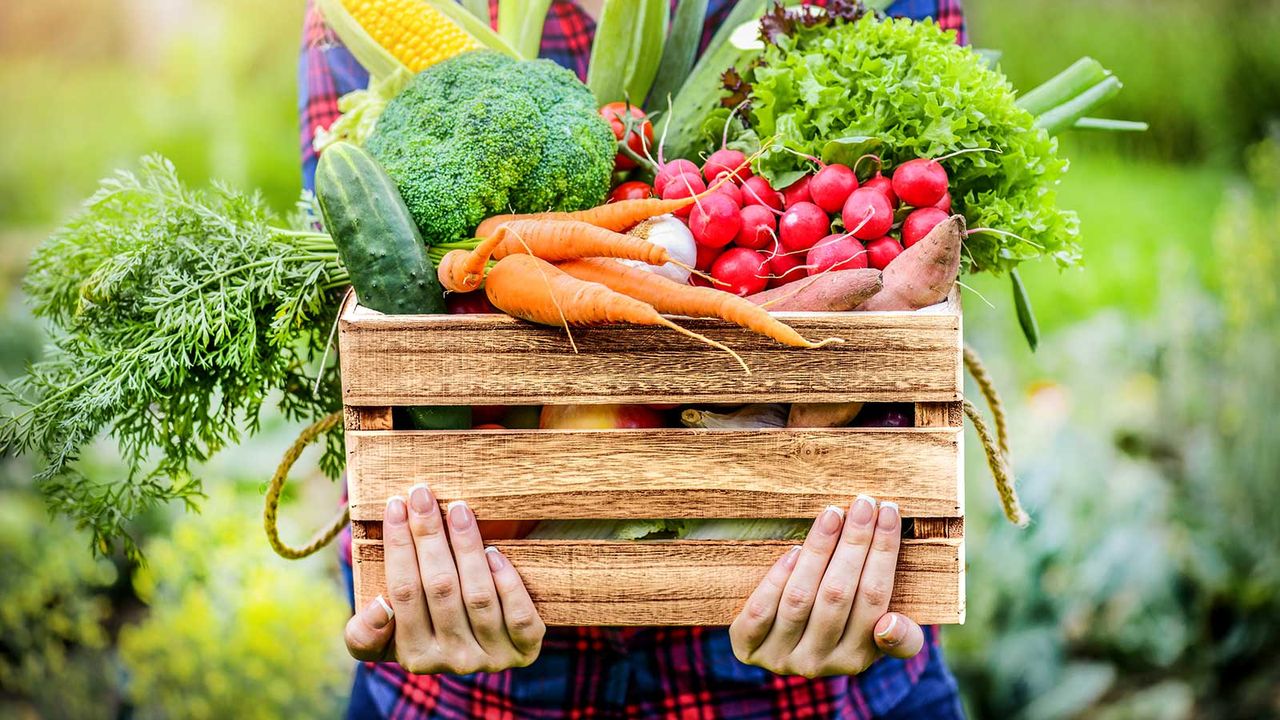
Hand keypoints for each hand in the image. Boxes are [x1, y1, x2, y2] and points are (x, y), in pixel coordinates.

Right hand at [344, 484, 545, 672]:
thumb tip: (378, 608)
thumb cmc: (427, 624)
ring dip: (467, 548)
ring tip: (458, 510)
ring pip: (478, 596)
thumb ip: (365, 632)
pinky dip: (508, 583)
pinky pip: (519, 618)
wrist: (483, 643)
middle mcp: (453, 660)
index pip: (403, 593)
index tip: (395, 505)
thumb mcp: (386, 636)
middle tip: (422, 494)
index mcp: (414, 656)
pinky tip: (495, 552)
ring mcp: (492, 657)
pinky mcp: (525, 650)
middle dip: (428, 535)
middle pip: (440, 588)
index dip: (398, 547)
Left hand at [729, 496, 924, 677]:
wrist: (777, 650)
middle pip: (838, 594)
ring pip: (800, 598)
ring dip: (818, 551)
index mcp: (857, 658)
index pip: (875, 599)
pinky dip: (777, 579)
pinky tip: (794, 550)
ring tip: (832, 514)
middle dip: (854, 543)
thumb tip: (891, 624)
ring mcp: (780, 656)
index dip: (883, 552)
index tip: (890, 512)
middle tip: (864, 503)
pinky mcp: (747, 647)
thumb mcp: (874, 638)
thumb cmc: (838, 630)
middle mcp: (819, 663)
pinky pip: (761, 611)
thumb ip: (901, 637)